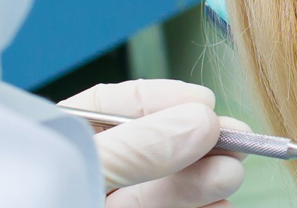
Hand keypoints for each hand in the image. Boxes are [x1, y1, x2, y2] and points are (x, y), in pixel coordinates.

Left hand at [59, 80, 248, 207]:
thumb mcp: (80, 170)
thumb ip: (135, 147)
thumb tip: (201, 120)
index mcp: (59, 143)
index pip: (110, 107)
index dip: (160, 100)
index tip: (203, 101)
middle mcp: (87, 170)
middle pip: (148, 147)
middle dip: (196, 141)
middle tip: (236, 139)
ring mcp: (107, 201)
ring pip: (161, 185)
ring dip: (203, 177)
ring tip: (230, 174)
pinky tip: (219, 204)